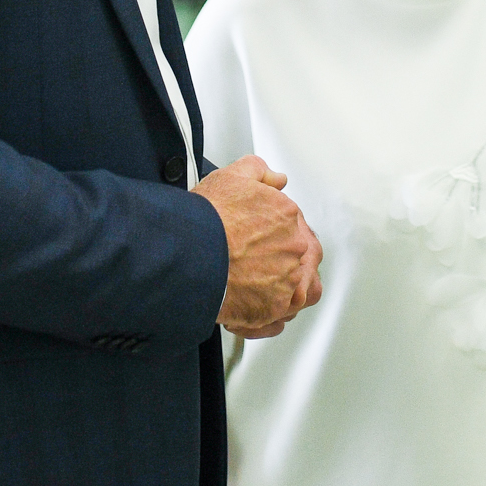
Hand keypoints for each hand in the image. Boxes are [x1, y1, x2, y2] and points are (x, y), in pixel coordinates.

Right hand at [197, 156, 320, 335]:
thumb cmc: (205, 221)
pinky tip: (248, 306)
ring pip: (293, 286)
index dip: (273, 233)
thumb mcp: (231, 177)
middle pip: (296, 255)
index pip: (291, 224)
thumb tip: (277, 179)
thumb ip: (258, 171)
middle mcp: (294, 246)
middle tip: (253, 262)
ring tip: (252, 285)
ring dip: (278, 286)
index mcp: (287, 214)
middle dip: (278, 259)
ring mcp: (288, 278)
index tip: (257, 239)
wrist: (189, 257)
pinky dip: (266, 313)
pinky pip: (279, 314)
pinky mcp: (275, 307)